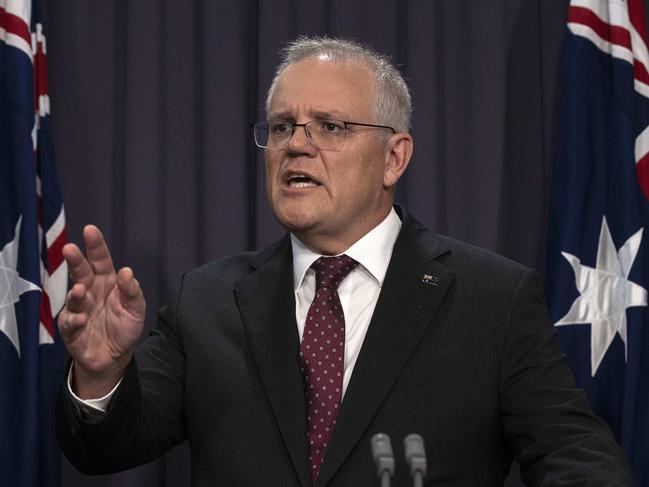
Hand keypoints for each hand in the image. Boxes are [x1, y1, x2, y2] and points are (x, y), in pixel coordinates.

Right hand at [58, 225, 145, 397]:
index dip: (95, 245)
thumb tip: (126, 272)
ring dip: (75, 292)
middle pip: (81, 272)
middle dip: (75, 260)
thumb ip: (132, 291)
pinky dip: (76, 319)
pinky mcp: (71, 328)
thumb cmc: (125, 326)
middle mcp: (90, 291)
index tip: (90, 230)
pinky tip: (83, 318)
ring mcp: (79, 308)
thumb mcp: (136, 308)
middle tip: (70, 249)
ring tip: (81, 289)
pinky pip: (70, 321)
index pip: (101, 260)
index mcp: (107, 281)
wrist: (116, 356)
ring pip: (73, 295)